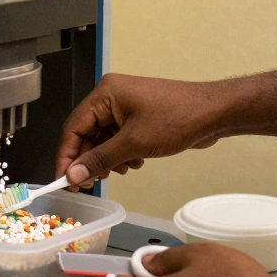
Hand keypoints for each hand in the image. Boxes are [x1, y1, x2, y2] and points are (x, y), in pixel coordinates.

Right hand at [56, 73, 226, 188]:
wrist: (214, 113)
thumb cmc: (179, 116)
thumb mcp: (134, 143)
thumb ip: (100, 160)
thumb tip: (75, 174)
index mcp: (105, 93)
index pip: (73, 127)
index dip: (66, 156)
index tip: (62, 179)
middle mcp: (112, 98)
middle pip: (86, 134)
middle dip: (89, 160)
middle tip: (88, 183)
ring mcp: (126, 108)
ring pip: (103, 140)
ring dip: (107, 160)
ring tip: (120, 170)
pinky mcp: (138, 118)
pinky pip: (118, 140)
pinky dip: (122, 154)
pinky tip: (135, 162)